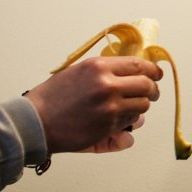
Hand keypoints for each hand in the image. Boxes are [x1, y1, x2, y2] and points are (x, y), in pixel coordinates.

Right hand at [27, 55, 161, 153]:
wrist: (34, 122)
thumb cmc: (52, 97)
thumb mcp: (78, 72)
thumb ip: (105, 71)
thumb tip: (135, 72)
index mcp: (99, 67)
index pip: (139, 65)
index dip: (153, 70)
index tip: (157, 74)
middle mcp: (107, 85)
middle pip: (147, 85)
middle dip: (153, 90)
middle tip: (152, 93)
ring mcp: (109, 107)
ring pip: (143, 106)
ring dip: (140, 107)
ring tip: (131, 108)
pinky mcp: (108, 126)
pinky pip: (131, 122)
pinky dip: (129, 122)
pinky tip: (119, 121)